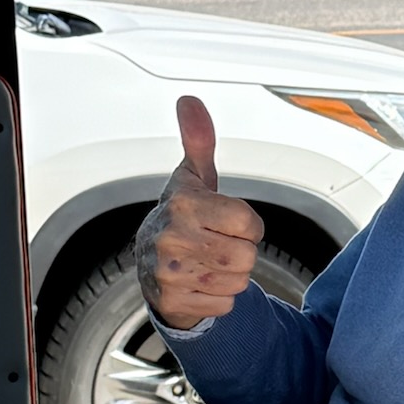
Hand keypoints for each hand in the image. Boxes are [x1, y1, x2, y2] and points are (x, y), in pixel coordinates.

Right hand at [135, 96, 264, 327]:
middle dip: (241, 252)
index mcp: (183, 204)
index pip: (251, 224)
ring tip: (209, 262)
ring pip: (239, 281)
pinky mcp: (173, 302)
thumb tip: (189, 100)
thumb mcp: (194, 177)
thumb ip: (199, 140)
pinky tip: (200, 282)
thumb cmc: (184, 216)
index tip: (227, 222)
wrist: (152, 265)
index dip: (248, 225)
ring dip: (232, 275)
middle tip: (218, 244)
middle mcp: (171, 237)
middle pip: (248, 255)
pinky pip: (226, 303)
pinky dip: (220, 296)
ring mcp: (169, 272)